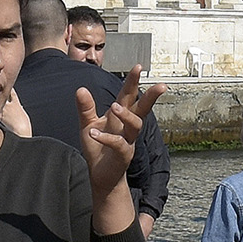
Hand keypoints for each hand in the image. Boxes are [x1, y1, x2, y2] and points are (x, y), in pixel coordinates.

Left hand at [75, 72, 163, 199]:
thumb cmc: (97, 148)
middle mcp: (127, 127)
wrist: (100, 175)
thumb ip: (85, 108)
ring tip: (114, 107)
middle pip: (143, 108)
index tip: (138, 67)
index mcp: (119, 116)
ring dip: (126, 115)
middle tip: (161, 86)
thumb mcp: (88, 124)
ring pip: (135, 125)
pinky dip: (106, 137)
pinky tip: (93, 133)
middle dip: (151, 96)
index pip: (128, 96)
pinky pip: (118, 144)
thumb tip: (80, 89)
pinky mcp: (123, 155)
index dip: (133, 81)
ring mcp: (128, 141)